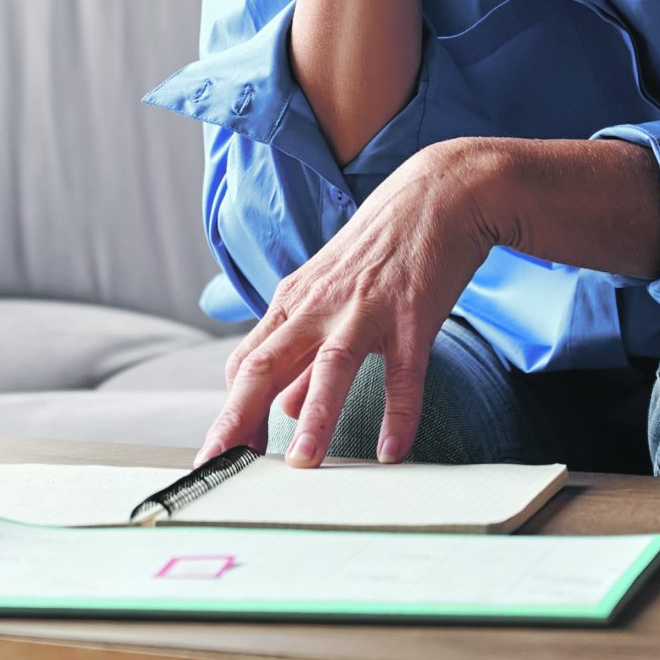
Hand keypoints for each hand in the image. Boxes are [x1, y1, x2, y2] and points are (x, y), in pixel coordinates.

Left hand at [197, 140, 506, 466]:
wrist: (437, 195)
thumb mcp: (329, 295)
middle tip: (221, 465)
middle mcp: (319, 306)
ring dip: (314, 417)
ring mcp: (365, 310)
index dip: (231, 411)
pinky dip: (399, 414)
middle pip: (265, 365)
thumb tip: (281, 407)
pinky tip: (392, 452)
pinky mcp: (412, 315)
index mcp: (293, 303)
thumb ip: (303, 354)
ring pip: (329, 367)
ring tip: (302, 464)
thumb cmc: (379, 249)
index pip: (246, 363)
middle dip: (239, 419)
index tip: (222, 455)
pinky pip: (404, 373)